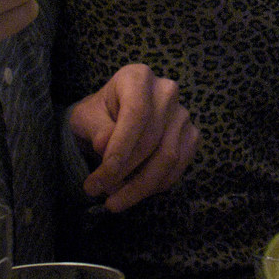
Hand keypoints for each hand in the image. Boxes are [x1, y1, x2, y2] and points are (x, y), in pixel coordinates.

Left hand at [66, 63, 198, 212]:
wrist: (113, 117)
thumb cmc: (98, 114)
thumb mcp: (86, 117)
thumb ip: (96, 129)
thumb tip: (106, 148)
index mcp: (138, 77)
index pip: (137, 114)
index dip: (121, 148)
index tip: (102, 176)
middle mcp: (167, 91)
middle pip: (152, 139)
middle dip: (124, 173)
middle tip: (97, 192)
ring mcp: (183, 114)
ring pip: (167, 157)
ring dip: (140, 186)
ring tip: (113, 200)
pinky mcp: (192, 135)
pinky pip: (178, 168)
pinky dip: (155, 186)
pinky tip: (133, 193)